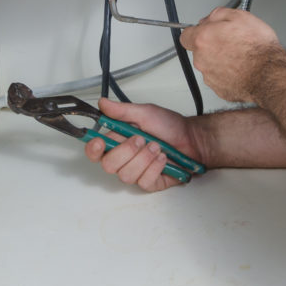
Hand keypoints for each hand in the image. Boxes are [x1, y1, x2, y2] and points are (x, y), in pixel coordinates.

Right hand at [84, 97, 201, 191]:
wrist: (193, 139)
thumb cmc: (170, 126)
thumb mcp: (147, 113)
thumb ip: (123, 110)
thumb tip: (102, 103)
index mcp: (119, 141)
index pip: (95, 151)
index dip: (93, 149)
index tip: (99, 142)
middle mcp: (124, 159)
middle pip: (108, 165)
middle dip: (126, 151)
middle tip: (142, 139)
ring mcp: (136, 172)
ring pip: (126, 175)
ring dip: (144, 158)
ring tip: (157, 147)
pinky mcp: (149, 182)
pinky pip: (144, 181)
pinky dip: (155, 167)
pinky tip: (163, 158)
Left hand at [180, 7, 280, 103]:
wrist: (269, 74)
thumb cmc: (258, 48)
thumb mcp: (241, 16)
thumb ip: (218, 14)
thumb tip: (211, 18)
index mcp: (203, 39)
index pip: (186, 35)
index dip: (198, 31)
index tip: (207, 31)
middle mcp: (202, 60)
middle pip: (199, 51)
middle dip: (212, 46)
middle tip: (232, 41)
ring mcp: (210, 77)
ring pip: (210, 66)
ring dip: (221, 61)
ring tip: (241, 56)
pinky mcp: (220, 90)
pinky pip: (220, 79)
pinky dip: (229, 74)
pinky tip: (243, 68)